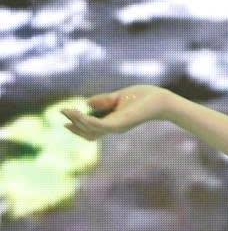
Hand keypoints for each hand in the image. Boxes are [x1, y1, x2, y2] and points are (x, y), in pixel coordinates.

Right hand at [59, 85, 174, 140]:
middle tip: (63, 111)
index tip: (65, 113)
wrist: (161, 99)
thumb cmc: (144, 97)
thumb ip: (103, 101)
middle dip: (74, 124)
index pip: (91, 130)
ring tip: (67, 110)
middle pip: (88, 133)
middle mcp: (114, 128)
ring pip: (90, 130)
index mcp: (113, 123)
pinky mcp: (119, 124)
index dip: (77, 125)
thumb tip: (86, 103)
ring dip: (77, 121)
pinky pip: (98, 126)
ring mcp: (116, 127)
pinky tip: (77, 113)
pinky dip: (86, 121)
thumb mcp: (118, 97)